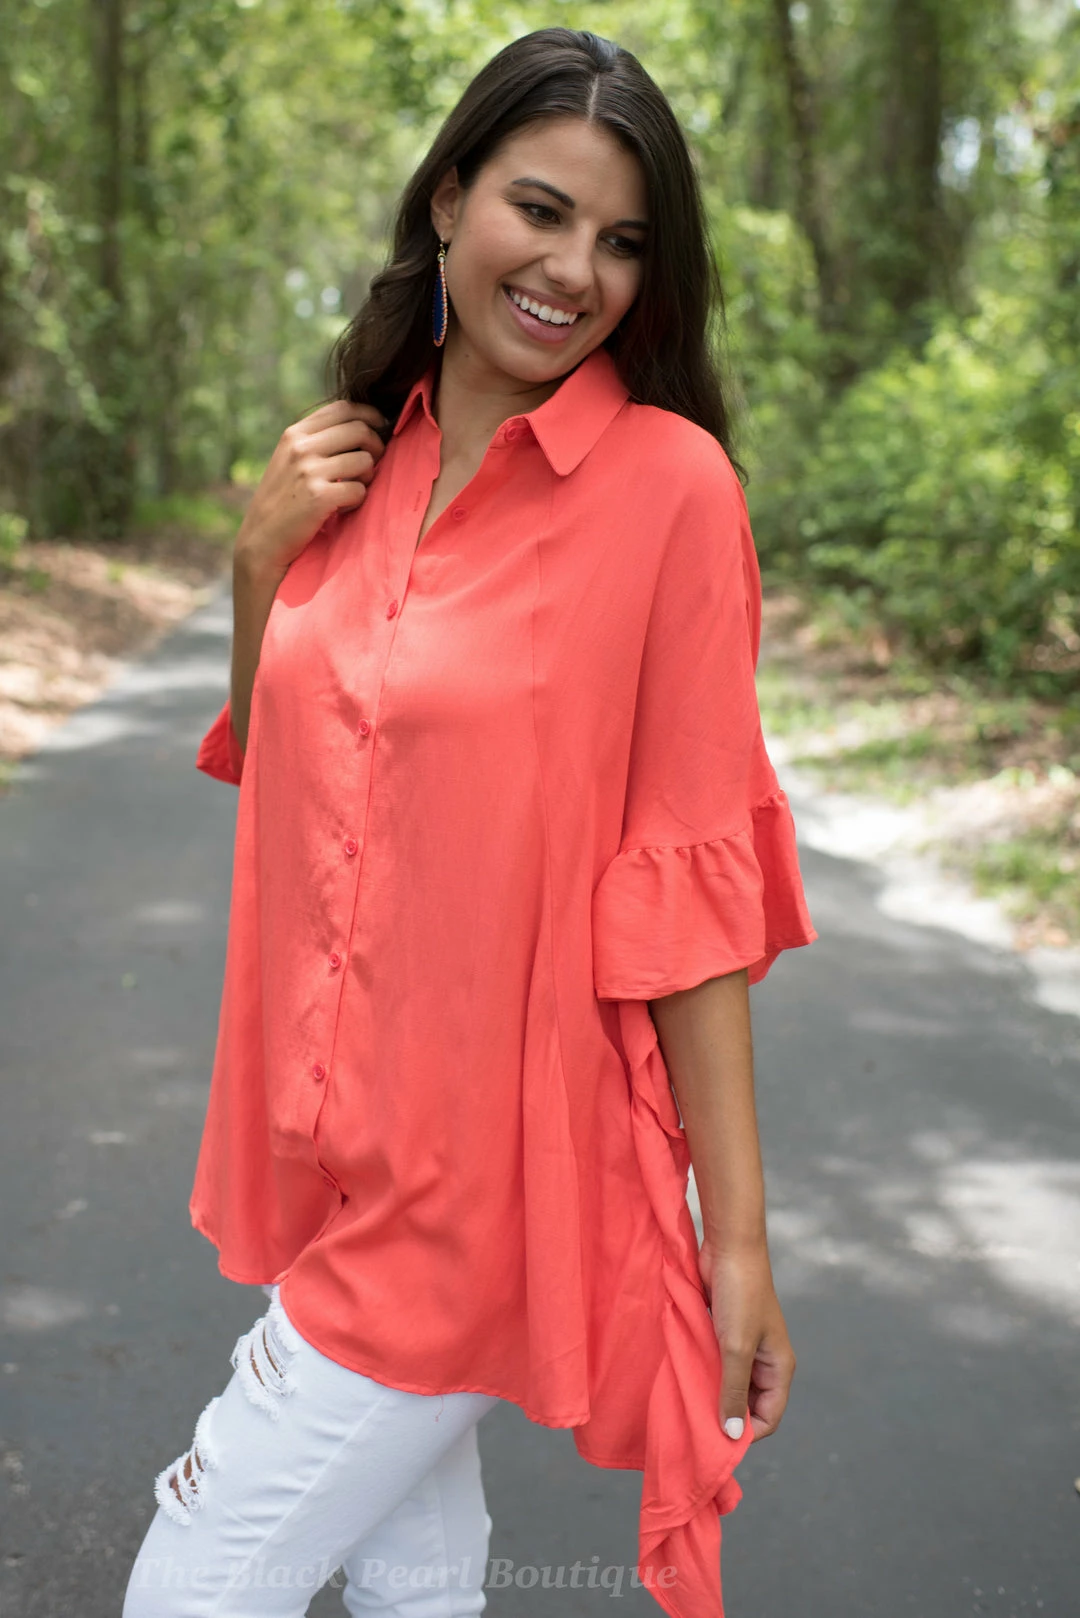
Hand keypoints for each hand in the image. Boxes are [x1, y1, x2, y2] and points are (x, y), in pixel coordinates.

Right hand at [234, 399, 388, 579]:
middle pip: (360, 430)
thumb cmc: (282, 501)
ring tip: (350, 492)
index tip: (381, 427)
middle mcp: (301, 447)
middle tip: (372, 465)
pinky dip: (357, 502)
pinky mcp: (319, 497)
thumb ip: (317, 440)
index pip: (343, 408)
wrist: (261, 540)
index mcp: (295, 434)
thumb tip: (362, 426)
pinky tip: (341, 509)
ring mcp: (309, 471)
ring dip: (366, 478)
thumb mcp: (290, 460)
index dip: (370, 415)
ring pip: (364, 461)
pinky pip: (360, 490)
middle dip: (377, 447)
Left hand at [698, 1238, 795, 1442]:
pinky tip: (685, 1374)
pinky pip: (717, 1364)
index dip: (745, 1432)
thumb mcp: (735, 1348)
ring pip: (730, 1384)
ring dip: (712, 1392)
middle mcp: (765, 1361)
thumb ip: (732, 1391)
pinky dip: (704, 1371)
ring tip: (688, 1399)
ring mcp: (745, 1346)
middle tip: (696, 1421)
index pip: (769, 1417)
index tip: (715, 1436)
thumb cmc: (740, 1295)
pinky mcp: (726, 1333)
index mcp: (779, 1367)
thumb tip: (732, 1435)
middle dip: (726, 1414)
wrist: (730, 1246)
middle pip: (749, 1404)